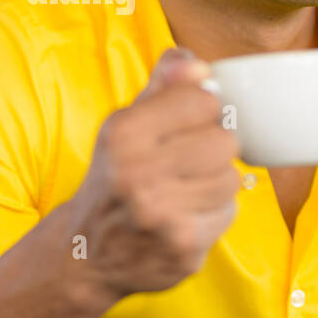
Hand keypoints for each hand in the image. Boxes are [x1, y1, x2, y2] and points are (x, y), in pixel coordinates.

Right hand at [67, 47, 241, 302]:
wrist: (85, 253)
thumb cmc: (113, 180)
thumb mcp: (124, 126)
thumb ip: (162, 88)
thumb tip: (197, 63)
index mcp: (123, 134)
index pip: (202, 101)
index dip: (200, 110)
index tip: (183, 125)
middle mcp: (138, 174)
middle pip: (224, 141)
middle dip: (211, 148)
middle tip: (186, 161)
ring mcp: (162, 215)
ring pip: (231, 178)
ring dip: (214, 182)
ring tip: (185, 189)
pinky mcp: (183, 247)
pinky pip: (228, 212)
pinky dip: (213, 212)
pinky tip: (185, 214)